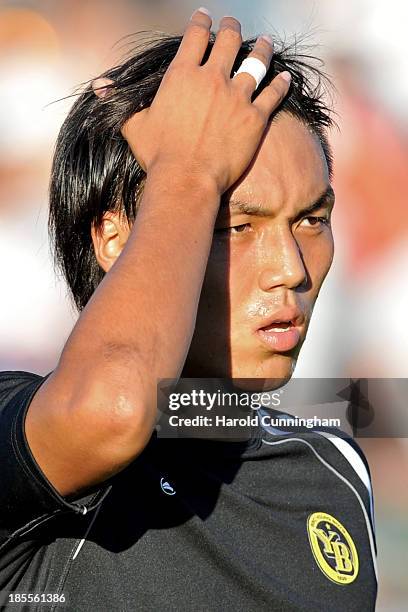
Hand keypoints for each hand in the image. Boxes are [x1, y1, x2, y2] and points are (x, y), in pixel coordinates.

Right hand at [93, 8, 290, 194]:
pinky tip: (286, 78)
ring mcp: (237, 97)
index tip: (205, 17)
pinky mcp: (255, 118)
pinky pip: (273, 94)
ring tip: (266, 42)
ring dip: (263, 49)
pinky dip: (281, 84)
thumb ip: (120, 101)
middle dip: (231, 28)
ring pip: (256, 62)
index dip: (201, 22)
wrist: (186, 180)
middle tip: (233, 26)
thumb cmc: (158, 155)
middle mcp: (213, 78)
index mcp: (183, 75)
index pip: (195, 36)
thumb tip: (98, 87)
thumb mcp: (134, 125)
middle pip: (228, 41)